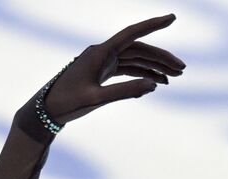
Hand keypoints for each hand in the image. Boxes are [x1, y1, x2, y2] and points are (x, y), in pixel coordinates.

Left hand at [43, 13, 184, 125]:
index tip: (172, 17)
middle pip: (139, 49)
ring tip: (174, 79)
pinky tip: (155, 83)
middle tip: (182, 69)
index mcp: (100, 53)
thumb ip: (124, 91)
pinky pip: (126, 70)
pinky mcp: (101, 73)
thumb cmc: (66, 103)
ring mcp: (102, 62)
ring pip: (135, 60)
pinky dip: (141, 75)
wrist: (46, 112)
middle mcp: (102, 53)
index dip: (152, 24)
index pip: (131, 33)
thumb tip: (154, 85)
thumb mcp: (95, 99)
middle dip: (161, 58)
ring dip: (154, 68)